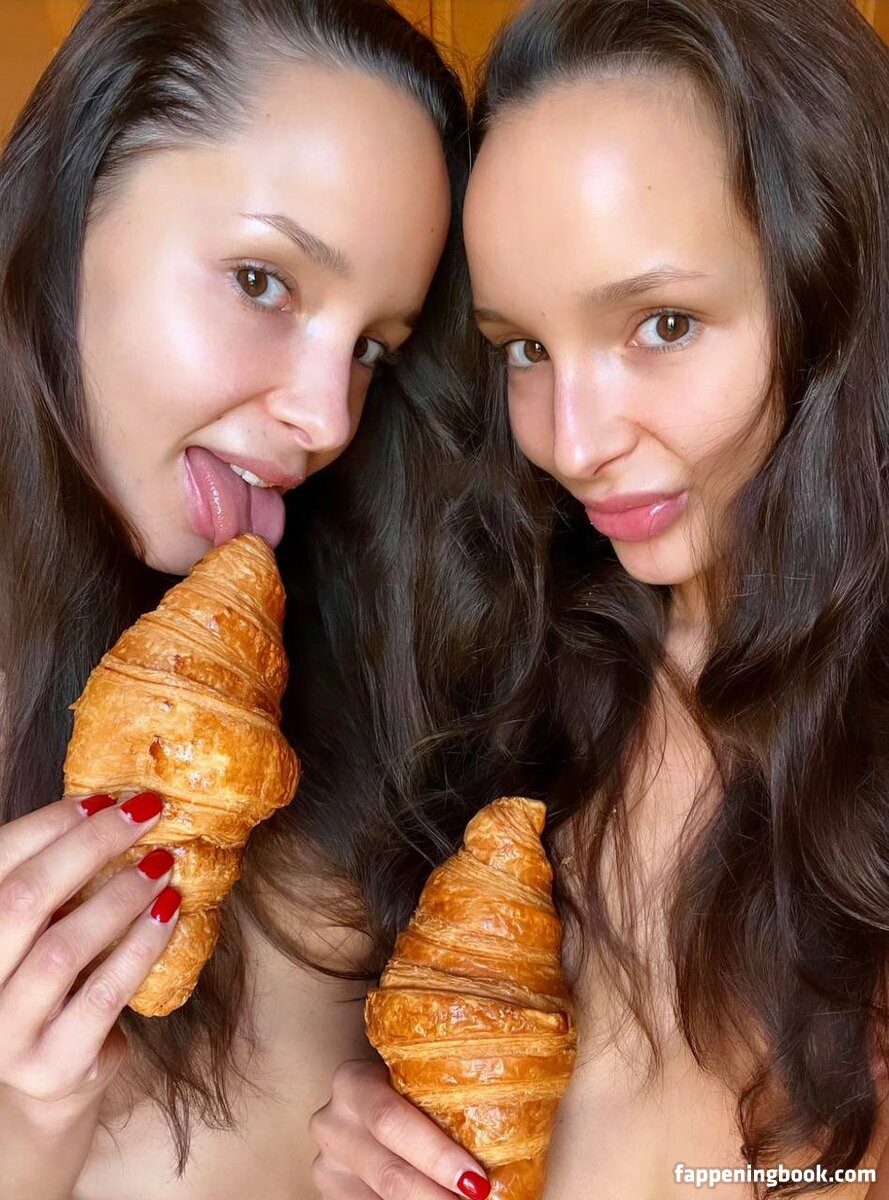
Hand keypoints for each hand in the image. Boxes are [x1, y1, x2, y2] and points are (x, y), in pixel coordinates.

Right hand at [0, 791, 179, 1129]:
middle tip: (146, 814)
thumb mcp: (38, 923)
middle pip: (24, 899)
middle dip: (90, 847)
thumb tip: (116, 803)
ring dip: (120, 897)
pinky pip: (103, 993)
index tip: (105, 799)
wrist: (53, 1069)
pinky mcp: (51, 1063)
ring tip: (161, 864)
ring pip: (62, 949)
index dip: (50, 824)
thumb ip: (53, 876)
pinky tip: (170, 912)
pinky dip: (141, 945)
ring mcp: (5, 1032)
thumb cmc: (50, 975)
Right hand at [310, 1060, 491, 1199]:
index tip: (479, 1183)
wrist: (365, 1103)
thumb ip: (444, 1098)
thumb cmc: (407, 1085)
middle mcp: (332, 1121)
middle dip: (437, 1197)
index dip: (438, 1157)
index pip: (394, 1122)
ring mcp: (326, 1161)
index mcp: (353, 1081)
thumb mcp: (416, 1079)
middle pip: (390, 1174)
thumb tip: (514, 1133)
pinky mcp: (330, 1190)